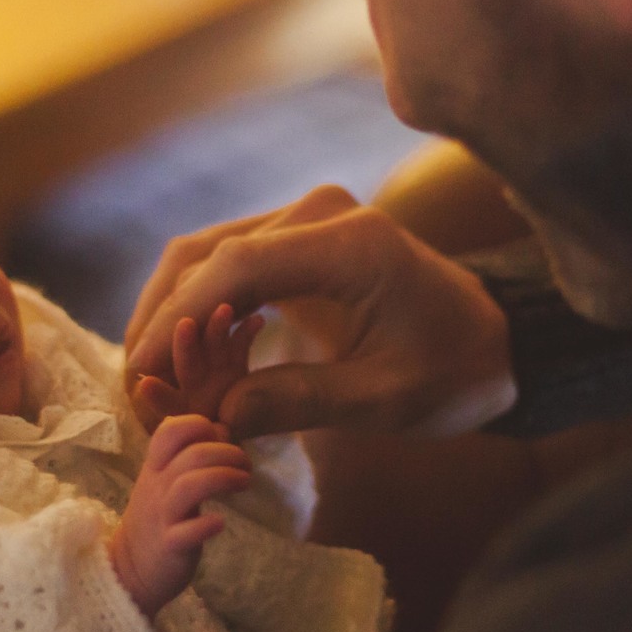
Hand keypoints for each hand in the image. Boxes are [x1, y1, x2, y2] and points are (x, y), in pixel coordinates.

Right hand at [109, 415, 252, 615]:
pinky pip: (187, 532)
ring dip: (224, 479)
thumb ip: (189, 455)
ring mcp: (162, 516)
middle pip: (192, 455)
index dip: (199, 426)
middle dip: (227, 454)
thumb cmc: (157, 519)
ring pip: (190, 486)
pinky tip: (219, 523)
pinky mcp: (170, 545)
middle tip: (245, 466)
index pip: (170, 430)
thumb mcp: (165, 481)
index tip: (220, 440)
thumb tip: (220, 428)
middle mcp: (157, 486)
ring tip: (244, 483)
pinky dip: (206, 525)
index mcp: (156, 467)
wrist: (130, 568)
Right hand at [123, 186, 515, 439]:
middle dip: (161, 320)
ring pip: (206, 254)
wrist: (496, 339)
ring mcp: (305, 219)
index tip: (142, 373)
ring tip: (145, 375)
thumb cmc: (453, 373)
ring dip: (170, 311)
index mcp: (350, 245)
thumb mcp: (385, 402)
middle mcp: (319, 214)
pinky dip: (195, 307)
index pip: (236, 268)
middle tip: (135, 386)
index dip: (179, 320)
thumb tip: (215, 417)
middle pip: (207, 254)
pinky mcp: (297, 237)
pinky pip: (227, 264)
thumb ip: (300, 403)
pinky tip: (178, 355)